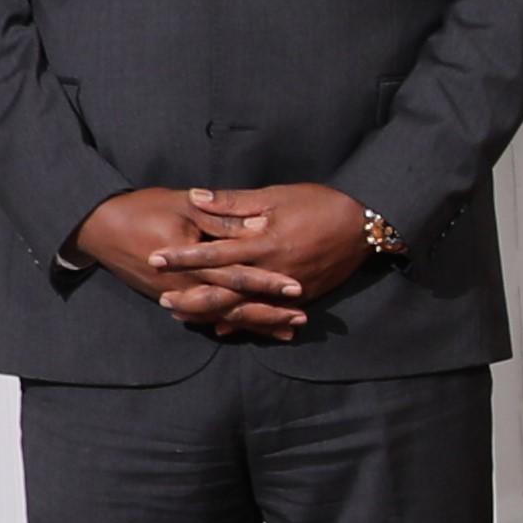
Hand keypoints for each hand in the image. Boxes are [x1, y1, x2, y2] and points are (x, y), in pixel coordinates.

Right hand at [75, 186, 306, 338]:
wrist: (97, 225)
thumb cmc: (142, 208)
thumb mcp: (184, 204)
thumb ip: (220, 216)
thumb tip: (257, 224)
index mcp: (189, 259)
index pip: (235, 273)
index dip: (266, 281)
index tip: (296, 287)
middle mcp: (182, 284)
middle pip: (232, 304)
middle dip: (267, 313)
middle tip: (301, 318)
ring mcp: (174, 295)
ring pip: (220, 315)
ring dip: (253, 323)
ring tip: (287, 329)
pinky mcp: (168, 297)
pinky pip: (203, 315)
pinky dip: (228, 322)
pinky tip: (248, 329)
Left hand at [163, 183, 382, 315]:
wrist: (366, 226)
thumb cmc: (320, 204)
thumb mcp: (276, 196)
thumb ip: (234, 201)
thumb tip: (196, 197)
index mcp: (264, 243)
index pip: (214, 252)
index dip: (183, 256)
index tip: (156, 259)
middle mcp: (274, 271)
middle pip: (225, 290)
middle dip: (192, 296)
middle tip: (162, 301)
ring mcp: (290, 288)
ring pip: (244, 307)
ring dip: (213, 313)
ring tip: (185, 317)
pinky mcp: (304, 295)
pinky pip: (268, 312)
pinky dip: (245, 320)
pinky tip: (223, 326)